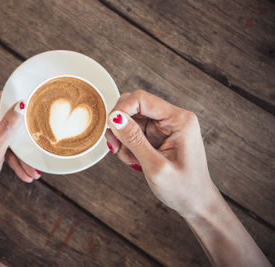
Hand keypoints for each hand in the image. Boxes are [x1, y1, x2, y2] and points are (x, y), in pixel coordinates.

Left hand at [0, 91, 39, 209]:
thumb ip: (8, 128)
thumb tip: (20, 106)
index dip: (14, 103)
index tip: (32, 105)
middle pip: (2, 120)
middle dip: (19, 138)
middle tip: (35, 143)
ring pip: (5, 136)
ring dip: (19, 153)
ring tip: (31, 168)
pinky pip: (2, 146)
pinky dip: (12, 158)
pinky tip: (24, 172)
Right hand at [106, 89, 219, 218]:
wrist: (196, 203)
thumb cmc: (183, 189)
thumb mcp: (155, 166)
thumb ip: (134, 140)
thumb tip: (115, 118)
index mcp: (179, 120)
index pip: (142, 99)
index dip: (121, 110)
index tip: (112, 128)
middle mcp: (173, 118)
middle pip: (134, 106)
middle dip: (120, 125)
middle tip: (116, 146)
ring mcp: (165, 127)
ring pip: (131, 119)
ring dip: (123, 138)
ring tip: (128, 158)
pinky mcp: (159, 136)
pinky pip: (135, 131)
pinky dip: (128, 144)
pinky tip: (133, 159)